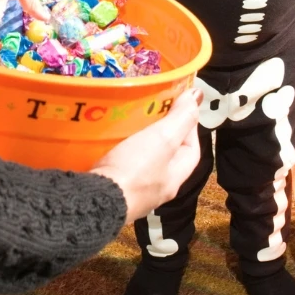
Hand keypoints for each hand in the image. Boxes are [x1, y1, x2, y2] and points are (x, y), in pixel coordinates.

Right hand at [90, 88, 202, 221]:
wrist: (97, 199)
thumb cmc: (135, 169)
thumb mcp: (163, 139)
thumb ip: (181, 118)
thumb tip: (198, 95)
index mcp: (174, 179)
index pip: (191, 150)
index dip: (189, 127)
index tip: (178, 106)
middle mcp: (157, 188)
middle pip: (167, 156)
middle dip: (161, 132)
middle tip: (151, 109)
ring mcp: (134, 190)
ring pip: (142, 160)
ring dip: (138, 140)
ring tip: (128, 120)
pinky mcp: (113, 188)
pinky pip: (121, 164)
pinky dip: (118, 149)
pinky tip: (108, 138)